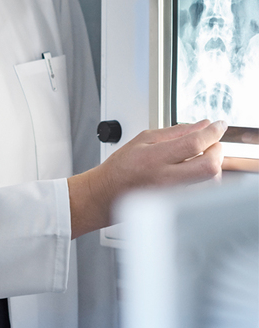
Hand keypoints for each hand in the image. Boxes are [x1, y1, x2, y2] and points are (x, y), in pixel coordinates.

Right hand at [69, 120, 225, 237]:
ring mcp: (173, 193)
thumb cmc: (120, 168)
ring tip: (201, 155)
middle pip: (209, 166)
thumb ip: (175, 132)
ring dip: (211, 162)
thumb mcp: (143, 140)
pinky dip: (203, 175)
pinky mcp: (177, 202)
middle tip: (212, 143)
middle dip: (217, 151)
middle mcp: (165, 178)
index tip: (218, 125)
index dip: (212, 132)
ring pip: (209, 179)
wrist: (107, 194)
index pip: (194, 143)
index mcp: (154, 158)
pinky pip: (201, 188)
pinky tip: (193, 168)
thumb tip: (201, 125)